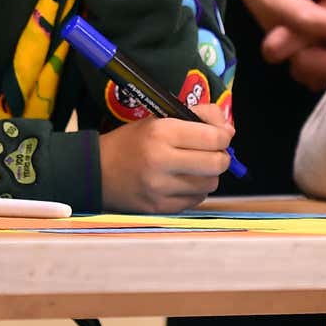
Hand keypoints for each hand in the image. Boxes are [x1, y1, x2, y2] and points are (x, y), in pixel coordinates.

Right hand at [100, 103, 234, 213]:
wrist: (96, 171)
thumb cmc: (131, 142)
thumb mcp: (159, 120)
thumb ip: (197, 117)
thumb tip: (229, 130)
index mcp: (161, 132)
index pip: (213, 137)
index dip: (224, 136)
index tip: (222, 135)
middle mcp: (161, 161)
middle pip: (217, 163)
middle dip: (221, 157)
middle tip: (213, 153)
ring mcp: (160, 188)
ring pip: (210, 184)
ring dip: (208, 175)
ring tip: (194, 168)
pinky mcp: (159, 207)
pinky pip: (196, 200)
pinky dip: (195, 191)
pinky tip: (182, 182)